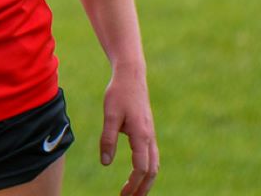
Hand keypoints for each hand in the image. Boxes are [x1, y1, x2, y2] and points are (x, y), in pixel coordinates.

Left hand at [100, 71, 158, 195]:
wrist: (131, 76)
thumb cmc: (119, 94)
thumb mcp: (109, 116)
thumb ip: (107, 139)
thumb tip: (106, 163)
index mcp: (142, 136)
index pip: (141, 168)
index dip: (133, 184)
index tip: (123, 194)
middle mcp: (150, 138)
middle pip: (152, 171)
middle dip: (142, 188)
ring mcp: (151, 135)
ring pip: (154, 165)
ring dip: (146, 181)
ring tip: (134, 192)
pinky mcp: (148, 131)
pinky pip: (152, 156)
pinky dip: (148, 170)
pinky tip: (139, 174)